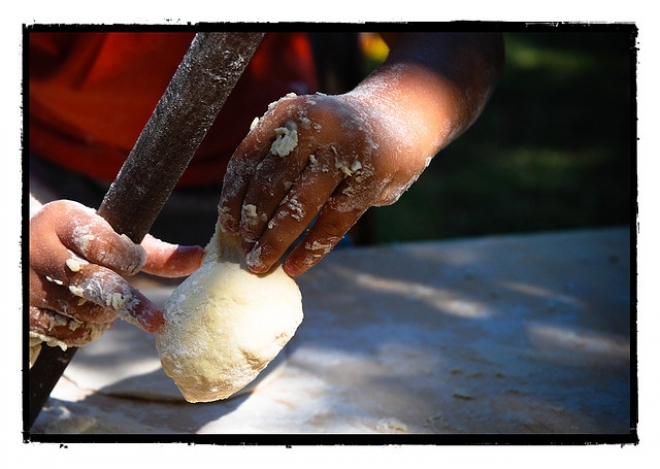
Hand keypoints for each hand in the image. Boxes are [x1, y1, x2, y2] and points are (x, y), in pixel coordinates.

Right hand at [29, 199, 203, 346]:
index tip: (135, 260)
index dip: (129, 257)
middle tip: (156, 320)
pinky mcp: (23, 311)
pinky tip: (87, 317)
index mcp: (63, 220)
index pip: (105, 243)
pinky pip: (66, 333)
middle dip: (131, 303)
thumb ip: (156, 253)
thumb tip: (201, 257)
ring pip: (83, 312)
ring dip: (107, 316)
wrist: (23, 251)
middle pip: (95, 283)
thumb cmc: (80, 243)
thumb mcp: (111, 239)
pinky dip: (87, 331)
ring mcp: (28, 282)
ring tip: (107, 302)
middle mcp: (40, 249)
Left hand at [218, 92, 430, 275]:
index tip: (227, 226)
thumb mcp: (303, 129)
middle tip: (243, 250)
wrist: (399, 120)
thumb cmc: (336, 135)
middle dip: (252, 223)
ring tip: (260, 263)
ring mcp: (345, 153)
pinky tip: (294, 266)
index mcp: (290, 113)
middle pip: (271, 184)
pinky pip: (333, 223)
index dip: (233, 197)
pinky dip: (311, 249)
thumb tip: (239, 216)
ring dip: (275, 240)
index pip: (248, 159)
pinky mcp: (370, 180)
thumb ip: (275, 158)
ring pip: (299, 207)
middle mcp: (315, 128)